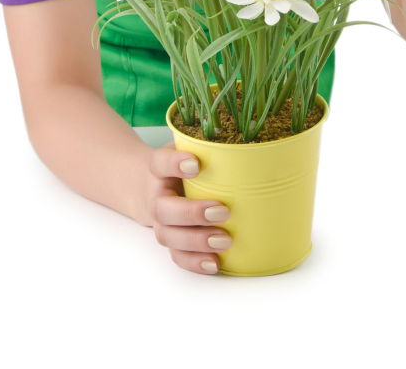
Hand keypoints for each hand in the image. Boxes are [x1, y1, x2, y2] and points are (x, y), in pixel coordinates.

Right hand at [140, 141, 231, 274]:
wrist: (150, 186)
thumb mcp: (189, 148)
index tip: (196, 164)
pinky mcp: (171, 241)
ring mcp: (161, 222)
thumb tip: (255, 144)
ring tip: (224, 240)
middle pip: (163, 208)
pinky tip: (215, 262)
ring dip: (196, 241)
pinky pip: (177, 256)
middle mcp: (157, 196)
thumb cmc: (181, 165)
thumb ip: (209, 145)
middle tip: (222, 211)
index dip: (174, 164)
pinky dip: (195, 262)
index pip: (160, 163)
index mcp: (158, 169)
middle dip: (192, 213)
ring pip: (169, 236)